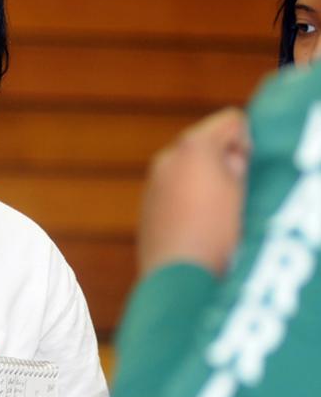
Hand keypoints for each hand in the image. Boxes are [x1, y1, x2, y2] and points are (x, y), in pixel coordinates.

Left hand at [138, 107, 250, 276]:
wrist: (178, 276)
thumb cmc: (218, 233)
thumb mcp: (243, 191)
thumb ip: (240, 162)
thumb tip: (233, 154)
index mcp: (194, 145)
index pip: (231, 120)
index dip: (248, 142)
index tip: (249, 172)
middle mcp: (167, 156)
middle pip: (206, 142)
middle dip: (224, 160)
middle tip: (236, 194)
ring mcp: (154, 179)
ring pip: (189, 167)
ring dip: (205, 180)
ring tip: (217, 214)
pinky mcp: (147, 203)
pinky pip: (174, 188)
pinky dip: (188, 196)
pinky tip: (197, 225)